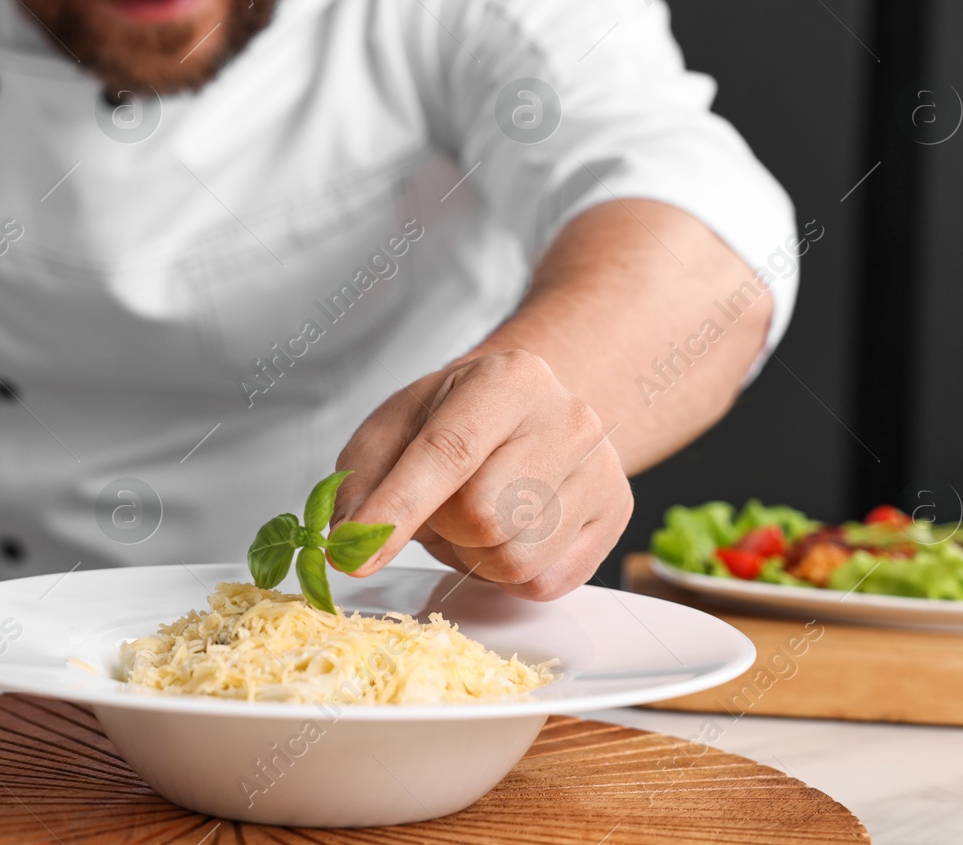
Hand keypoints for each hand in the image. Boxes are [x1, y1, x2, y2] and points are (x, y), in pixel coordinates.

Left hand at [332, 349, 631, 599]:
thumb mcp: (396, 426)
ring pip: (516, 558)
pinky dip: (510, 573)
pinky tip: (510, 533)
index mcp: (507, 379)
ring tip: (478, 516)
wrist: (532, 413)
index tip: (357, 554)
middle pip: (484, 514)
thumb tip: (347, 541)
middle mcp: (568, 417)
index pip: (448, 452)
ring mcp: (602, 468)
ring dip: (476, 555)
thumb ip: (361, 480)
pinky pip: (545, 583)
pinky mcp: (616, 515)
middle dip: (445, 528)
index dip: (398, 509)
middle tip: (443, 504)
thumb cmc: (457, 419)